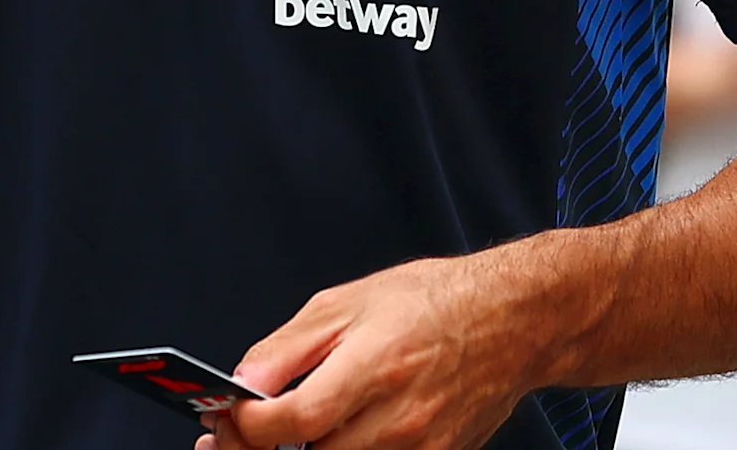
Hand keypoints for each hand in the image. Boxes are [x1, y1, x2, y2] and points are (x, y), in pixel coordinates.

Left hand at [196, 251, 554, 449]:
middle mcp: (401, 417)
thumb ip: (287, 348)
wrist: (511, 320)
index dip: (248, 426)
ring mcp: (424, 447)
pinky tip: (326, 437)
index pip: (295, 420)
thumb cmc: (429, 301)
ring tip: (277, 434)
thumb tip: (243, 381)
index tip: (225, 417)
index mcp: (373, 366)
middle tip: (235, 433)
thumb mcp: (344, 303)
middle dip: (264, 448)